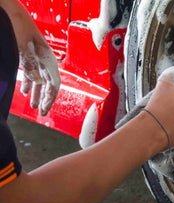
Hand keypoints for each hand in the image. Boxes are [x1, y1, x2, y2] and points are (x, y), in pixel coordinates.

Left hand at [3, 0, 60, 115]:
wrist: (10, 11)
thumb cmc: (17, 26)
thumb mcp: (22, 45)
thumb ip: (30, 63)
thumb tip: (37, 81)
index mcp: (48, 58)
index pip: (54, 83)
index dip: (51, 98)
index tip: (45, 109)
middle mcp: (45, 59)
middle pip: (49, 83)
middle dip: (46, 99)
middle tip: (41, 112)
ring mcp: (37, 57)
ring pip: (41, 80)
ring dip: (38, 93)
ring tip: (34, 105)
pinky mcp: (29, 56)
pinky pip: (33, 73)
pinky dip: (30, 83)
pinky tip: (26, 91)